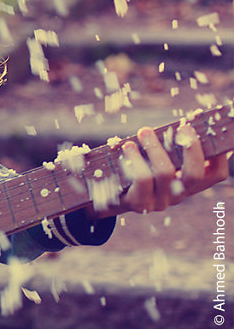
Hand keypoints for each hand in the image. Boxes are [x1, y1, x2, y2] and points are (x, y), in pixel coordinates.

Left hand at [100, 125, 228, 215]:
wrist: (107, 196)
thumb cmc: (134, 170)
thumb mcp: (154, 159)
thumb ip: (168, 148)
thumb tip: (180, 124)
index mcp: (187, 184)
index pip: (215, 174)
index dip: (220, 155)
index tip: (212, 133)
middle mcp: (178, 195)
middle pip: (196, 175)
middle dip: (193, 148)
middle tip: (185, 126)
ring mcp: (160, 202)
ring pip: (166, 172)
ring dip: (155, 147)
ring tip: (145, 131)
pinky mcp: (140, 203)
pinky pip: (143, 179)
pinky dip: (136, 158)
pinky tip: (128, 146)